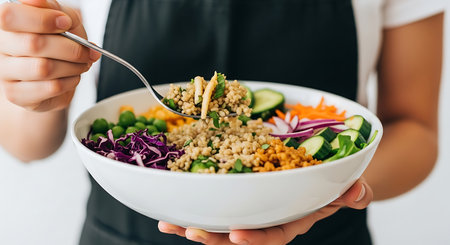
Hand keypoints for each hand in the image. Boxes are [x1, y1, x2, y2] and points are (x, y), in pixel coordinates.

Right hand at [0, 0, 100, 111]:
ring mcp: (5, 72)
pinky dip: (70, 81)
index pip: (10, 16)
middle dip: (70, 48)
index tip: (65, 23)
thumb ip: (58, 11)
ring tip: (81, 64)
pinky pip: (50, 88)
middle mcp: (0, 46)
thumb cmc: (56, 43)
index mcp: (6, 23)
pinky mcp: (17, 94)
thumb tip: (60, 17)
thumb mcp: (61, 19)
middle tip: (85, 51)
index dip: (43, 19)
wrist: (54, 73)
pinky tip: (72, 76)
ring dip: (73, 66)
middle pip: (33, 44)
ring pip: (44, 68)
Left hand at [158, 178, 371, 244]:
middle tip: (190, 232)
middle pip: (238, 233)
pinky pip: (215, 201)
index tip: (236, 234)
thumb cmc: (332, 183)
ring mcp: (251, 208)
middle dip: (214, 236)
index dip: (255, 238)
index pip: (273, 235)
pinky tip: (170, 202)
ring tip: (169, 224)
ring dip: (195, 223)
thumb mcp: (346, 187)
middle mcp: (266, 217)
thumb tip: (358, 190)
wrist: (320, 174)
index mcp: (290, 220)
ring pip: (221, 221)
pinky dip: (194, 202)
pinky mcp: (238, 193)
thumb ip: (354, 193)